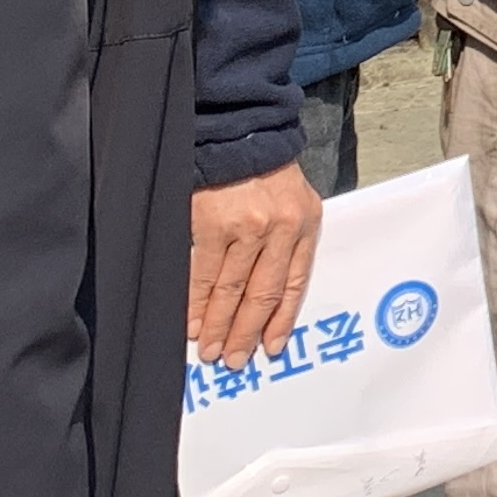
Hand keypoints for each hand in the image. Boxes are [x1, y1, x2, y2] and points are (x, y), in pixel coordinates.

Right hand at [188, 160, 322, 363]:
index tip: (270, 348)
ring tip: (210, 350)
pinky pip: (203, 275)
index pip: (295, 284)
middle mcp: (280, 229)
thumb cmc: (267, 172)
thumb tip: (269, 296)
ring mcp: (247, 228)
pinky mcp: (213, 225)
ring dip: (218, 325)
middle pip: (262, 294)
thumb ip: (287, 242)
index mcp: (305, 225)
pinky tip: (191, 323)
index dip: (281, 321)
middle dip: (245, 332)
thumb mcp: (294, 202)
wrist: (239, 136)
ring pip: (231, 290)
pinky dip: (196, 303)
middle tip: (233, 360)